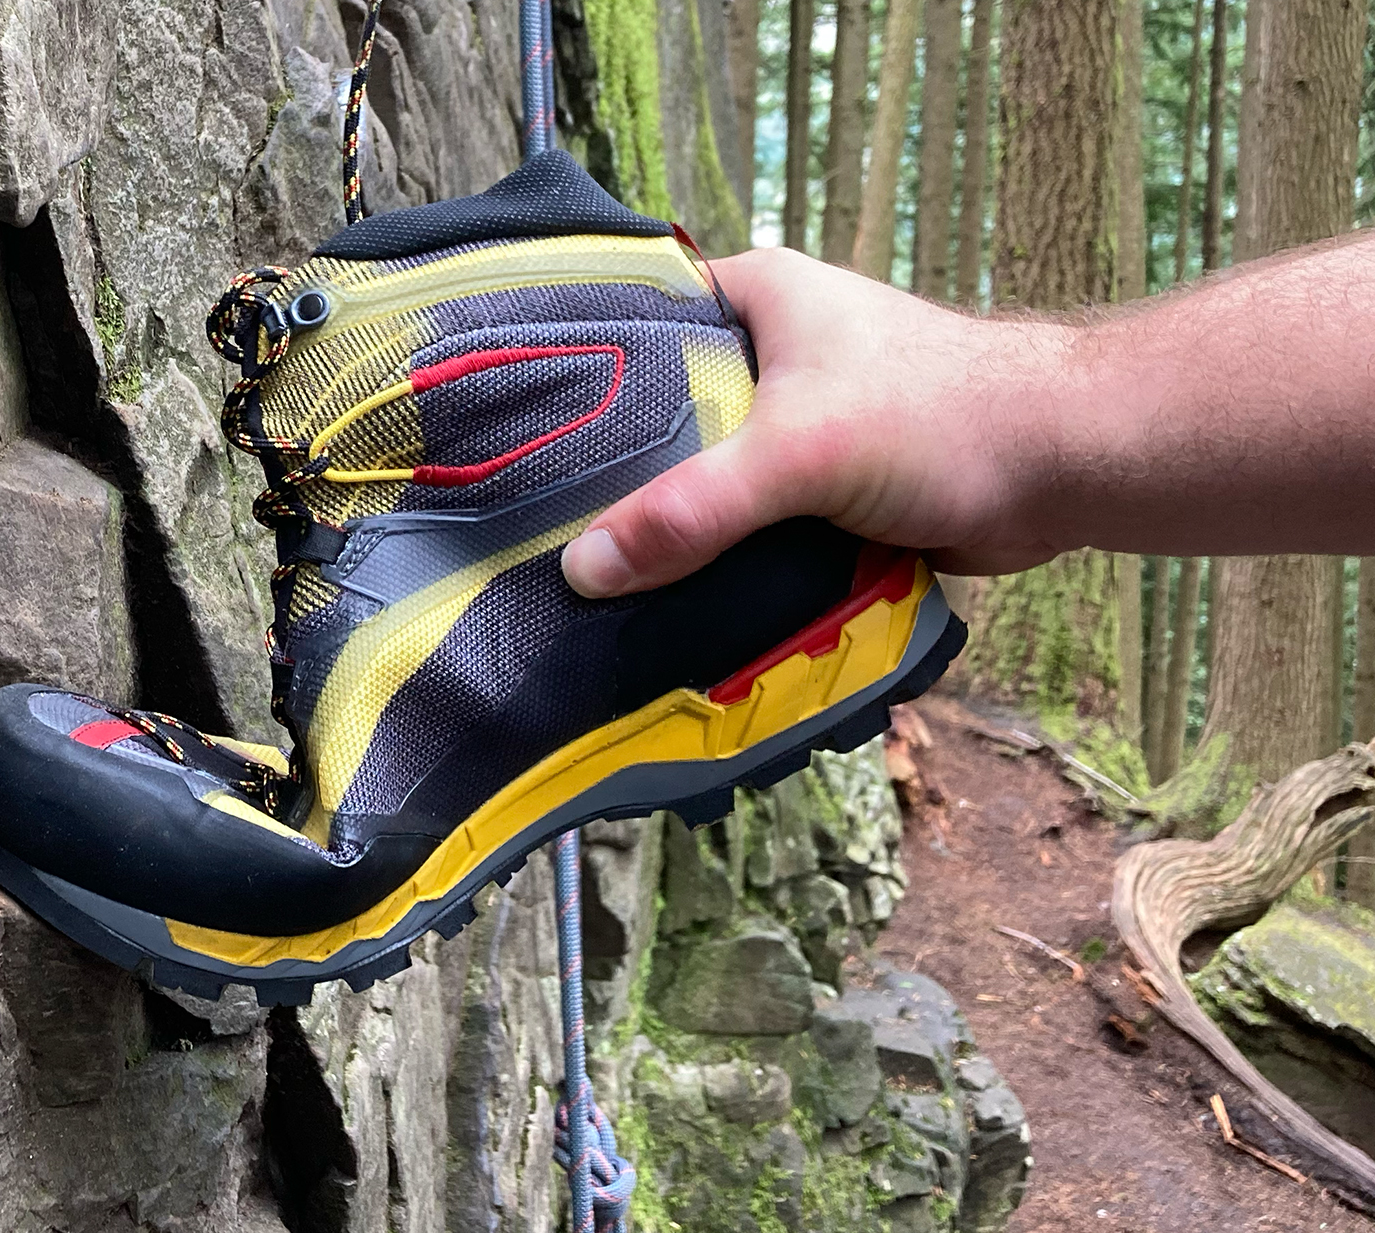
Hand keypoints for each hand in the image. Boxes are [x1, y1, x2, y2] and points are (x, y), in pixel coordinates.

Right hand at [561, 248, 1074, 596]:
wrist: (1065, 468)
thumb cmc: (943, 419)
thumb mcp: (798, 453)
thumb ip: (693, 508)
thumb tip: (586, 569)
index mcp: (750, 297)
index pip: (626, 326)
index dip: (568, 383)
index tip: (503, 446)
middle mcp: (765, 351)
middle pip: (656, 418)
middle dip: (611, 478)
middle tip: (533, 533)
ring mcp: (794, 423)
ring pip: (702, 478)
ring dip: (669, 529)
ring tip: (587, 579)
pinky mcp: (821, 486)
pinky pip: (745, 523)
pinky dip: (718, 559)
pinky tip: (666, 600)